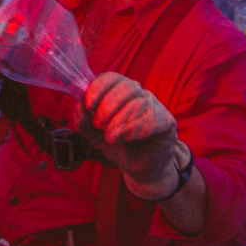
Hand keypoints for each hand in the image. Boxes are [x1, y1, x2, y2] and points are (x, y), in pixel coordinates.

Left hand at [81, 72, 180, 193]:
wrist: (139, 168)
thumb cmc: (119, 147)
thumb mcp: (94, 135)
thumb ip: (83, 120)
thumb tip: (79, 104)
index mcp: (120, 93)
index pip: (111, 77)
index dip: (98, 88)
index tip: (89, 104)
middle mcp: (139, 94)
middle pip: (125, 87)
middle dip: (106, 108)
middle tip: (99, 126)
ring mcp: (154, 106)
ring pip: (137, 102)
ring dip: (119, 122)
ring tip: (112, 137)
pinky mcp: (166, 121)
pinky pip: (151, 118)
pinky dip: (135, 130)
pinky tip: (129, 139)